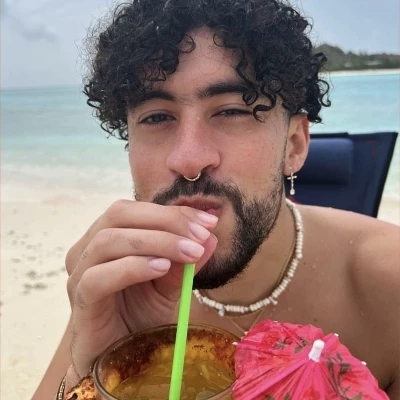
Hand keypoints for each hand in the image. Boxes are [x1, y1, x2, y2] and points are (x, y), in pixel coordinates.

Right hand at [65, 200, 217, 378]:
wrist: (122, 359)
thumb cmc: (143, 316)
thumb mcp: (172, 284)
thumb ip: (186, 261)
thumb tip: (211, 236)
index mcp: (110, 237)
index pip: (138, 210)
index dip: (175, 212)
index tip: (210, 221)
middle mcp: (88, 248)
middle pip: (120, 214)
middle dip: (166, 220)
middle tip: (201, 235)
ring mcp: (79, 273)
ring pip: (109, 240)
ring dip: (155, 241)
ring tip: (189, 252)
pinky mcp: (79, 300)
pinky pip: (98, 276)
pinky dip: (132, 267)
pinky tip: (161, 268)